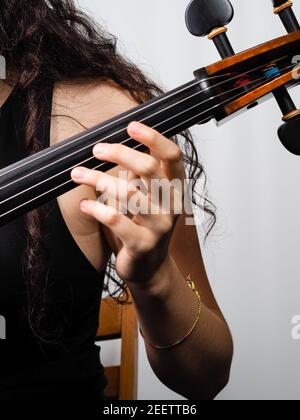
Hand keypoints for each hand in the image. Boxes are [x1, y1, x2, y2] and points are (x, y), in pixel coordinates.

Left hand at [71, 121, 184, 285]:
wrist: (150, 267)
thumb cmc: (145, 226)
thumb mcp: (150, 198)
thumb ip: (142, 175)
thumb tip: (117, 146)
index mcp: (175, 189)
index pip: (172, 157)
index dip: (154, 138)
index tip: (131, 126)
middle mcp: (171, 205)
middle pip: (148, 168)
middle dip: (120, 153)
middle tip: (97, 149)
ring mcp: (159, 226)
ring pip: (128, 193)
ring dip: (98, 179)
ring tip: (78, 173)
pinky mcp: (142, 244)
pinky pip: (115, 219)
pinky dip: (95, 208)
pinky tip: (85, 203)